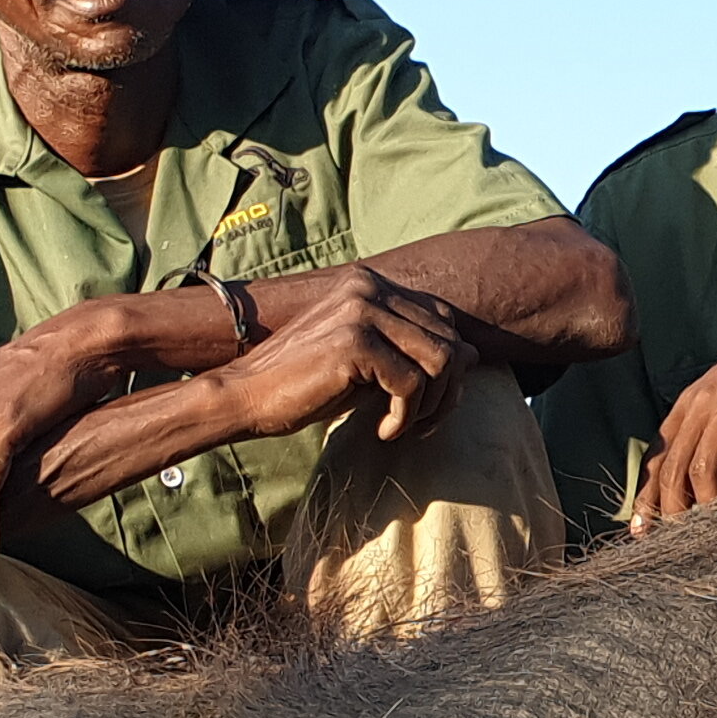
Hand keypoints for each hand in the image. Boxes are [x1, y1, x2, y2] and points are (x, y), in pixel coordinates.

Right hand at [28, 267, 476, 506]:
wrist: (245, 396)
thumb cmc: (303, 384)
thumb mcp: (366, 363)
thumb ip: (410, 351)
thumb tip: (472, 354)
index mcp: (370, 285)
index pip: (443, 319)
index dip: (449, 366)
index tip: (427, 404)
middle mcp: (369, 288)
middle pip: (449, 341)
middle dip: (446, 393)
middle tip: (419, 426)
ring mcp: (362, 311)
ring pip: (440, 362)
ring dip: (430, 407)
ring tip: (401, 428)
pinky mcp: (355, 343)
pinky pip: (412, 384)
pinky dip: (405, 418)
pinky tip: (383, 432)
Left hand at [639, 296, 716, 525]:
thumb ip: (713, 426)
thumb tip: (703, 472)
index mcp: (689, 403)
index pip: (657, 455)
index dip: (646, 494)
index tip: (641, 530)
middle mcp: (701, 404)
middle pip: (672, 467)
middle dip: (669, 509)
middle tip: (675, 542)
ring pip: (700, 467)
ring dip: (703, 505)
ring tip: (711, 533)